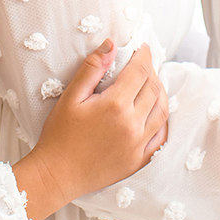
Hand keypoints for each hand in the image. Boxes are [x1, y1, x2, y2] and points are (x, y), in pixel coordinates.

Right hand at [13, 41, 167, 219]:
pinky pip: (161, 135)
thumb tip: (111, 44)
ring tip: (150, 84)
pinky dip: (162, 119)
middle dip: (151, 71)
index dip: (144, 55)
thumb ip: (92, 68)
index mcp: (115, 105)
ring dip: (160, 92)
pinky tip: (153, 111)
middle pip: (154, 88)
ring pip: (162, 110)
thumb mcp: (71, 97)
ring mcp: (138, 144)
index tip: (142, 47)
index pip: (140, 71)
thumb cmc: (60, 135)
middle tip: (143, 64)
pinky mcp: (139, 160)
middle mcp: (132, 124)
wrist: (57, 175)